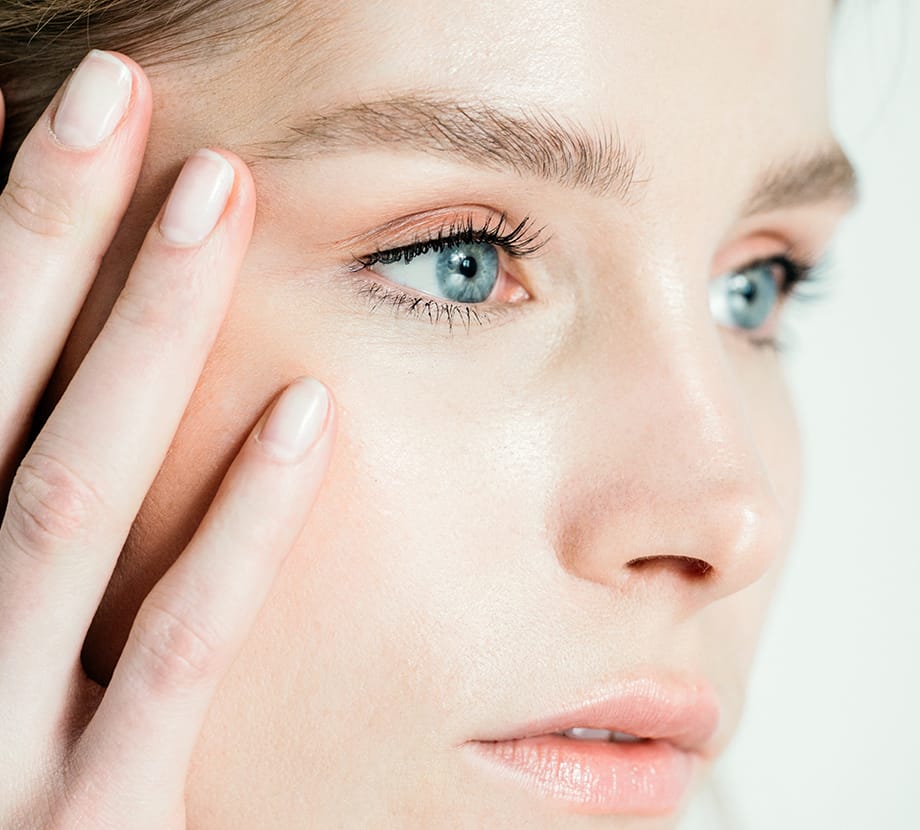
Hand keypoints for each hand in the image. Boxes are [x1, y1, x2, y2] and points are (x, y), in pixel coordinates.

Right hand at [0, 50, 334, 827]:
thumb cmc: (9, 780)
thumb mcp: (5, 658)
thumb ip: (28, 544)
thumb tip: (70, 390)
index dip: (1, 247)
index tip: (65, 123)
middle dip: (45, 238)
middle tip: (117, 93)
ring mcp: (3, 745)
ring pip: (69, 500)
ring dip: (143, 335)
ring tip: (215, 193)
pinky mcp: (100, 824)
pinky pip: (180, 652)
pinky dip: (239, 526)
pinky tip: (310, 410)